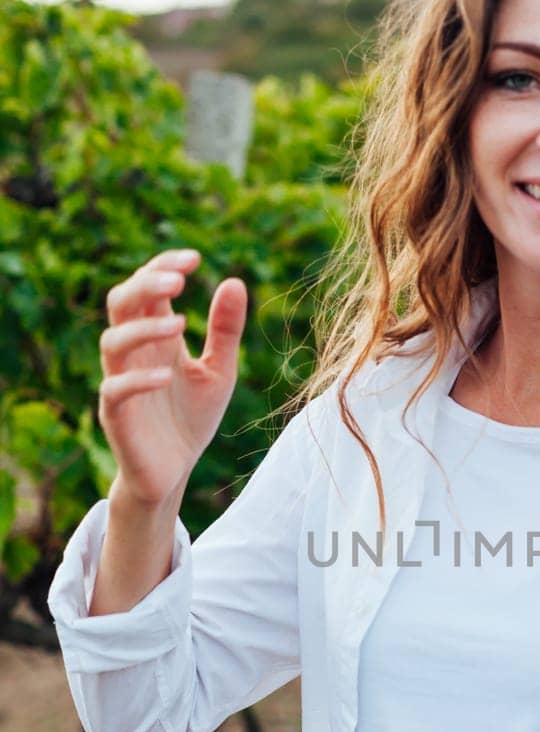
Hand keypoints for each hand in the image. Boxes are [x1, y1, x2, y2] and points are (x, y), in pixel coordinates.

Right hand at [99, 249, 246, 507]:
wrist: (174, 473)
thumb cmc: (191, 418)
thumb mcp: (219, 371)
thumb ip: (225, 331)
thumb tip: (235, 281)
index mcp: (155, 337)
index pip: (147, 288)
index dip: (163, 267)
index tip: (195, 258)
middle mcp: (134, 353)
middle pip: (121, 303)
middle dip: (145, 285)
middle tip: (178, 279)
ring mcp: (121, 382)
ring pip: (112, 342)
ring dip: (143, 329)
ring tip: (181, 324)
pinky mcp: (116, 416)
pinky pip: (115, 390)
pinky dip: (137, 379)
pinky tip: (167, 375)